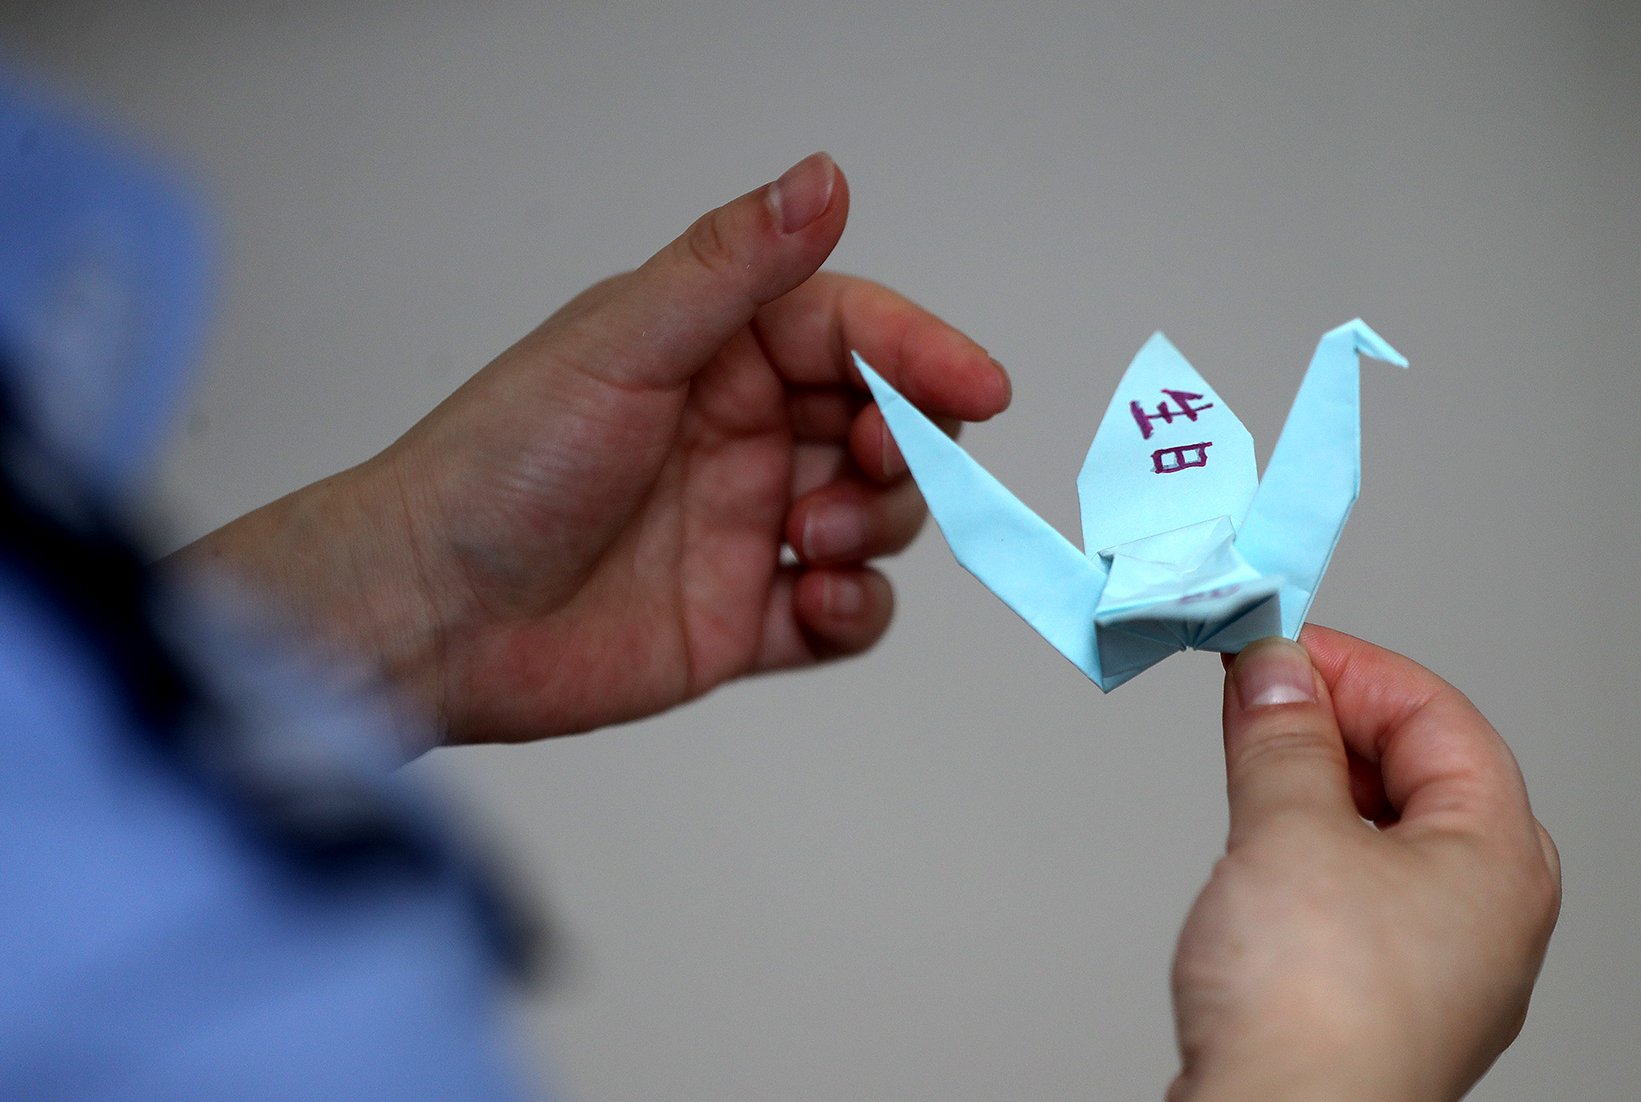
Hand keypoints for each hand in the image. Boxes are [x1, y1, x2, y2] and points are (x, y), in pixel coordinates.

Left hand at [172, 153, 1009, 744]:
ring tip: (812, 540)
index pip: (851, 333)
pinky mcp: (742, 618)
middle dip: (907, 446)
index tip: (978, 386)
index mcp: (715, 355)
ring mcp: (745, 528)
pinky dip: (857, 609)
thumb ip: (732, 269)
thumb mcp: (621, 345)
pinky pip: (843, 613)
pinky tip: (817, 601)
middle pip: (884, 426)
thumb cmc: (496, 468)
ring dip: (878, 526)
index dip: (922, 353)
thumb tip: (823, 178)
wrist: (426, 613)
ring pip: (877, 517)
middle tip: (874, 464)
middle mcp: (740, 436)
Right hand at [1168, 627, 1559, 1101]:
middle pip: (1418, 770)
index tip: (1276, 647)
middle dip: (1331, 721)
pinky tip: (1255, 840)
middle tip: (1253, 693)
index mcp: (1499, 857)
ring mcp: (1436, 958)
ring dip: (1312, 779)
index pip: (1439, 715)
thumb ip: (1281, 737)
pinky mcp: (1378, 993)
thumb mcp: (1289, 832)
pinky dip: (1305, 841)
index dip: (1353, 667)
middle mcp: (1485, 909)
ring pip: (1382, 829)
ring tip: (1244, 755)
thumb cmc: (1316, 1013)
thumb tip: (1273, 672)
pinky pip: (1354, 884)